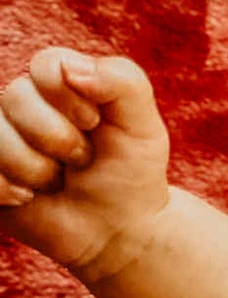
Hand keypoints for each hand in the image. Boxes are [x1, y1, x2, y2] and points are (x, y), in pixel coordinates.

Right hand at [0, 48, 171, 281]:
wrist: (117, 231)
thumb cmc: (130, 173)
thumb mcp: (143, 125)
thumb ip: (122, 80)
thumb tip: (72, 69)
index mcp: (58, 83)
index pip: (45, 66)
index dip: (69, 100)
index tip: (94, 124)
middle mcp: (22, 104)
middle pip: (16, 98)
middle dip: (58, 139)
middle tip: (82, 160)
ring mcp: (0, 136)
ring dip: (35, 169)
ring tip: (56, 182)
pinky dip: (8, 189)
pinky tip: (29, 197)